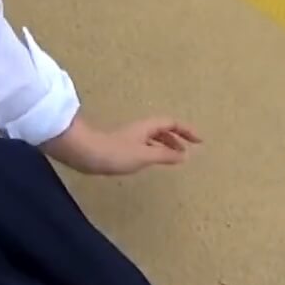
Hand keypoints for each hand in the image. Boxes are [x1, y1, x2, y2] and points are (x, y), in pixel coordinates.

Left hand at [75, 118, 201, 175]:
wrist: (84, 153)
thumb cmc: (115, 153)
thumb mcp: (144, 156)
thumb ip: (164, 155)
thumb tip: (184, 155)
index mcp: (147, 128)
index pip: (171, 123)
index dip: (186, 130)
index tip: (199, 141)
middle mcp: (139, 129)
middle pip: (162, 129)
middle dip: (177, 138)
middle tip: (188, 150)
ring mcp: (129, 138)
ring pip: (153, 138)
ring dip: (166, 145)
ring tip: (175, 157)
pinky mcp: (121, 147)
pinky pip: (145, 146)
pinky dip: (155, 151)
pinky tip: (153, 161)